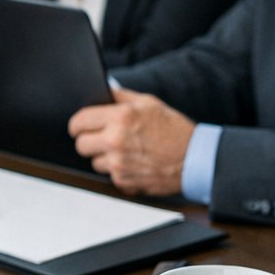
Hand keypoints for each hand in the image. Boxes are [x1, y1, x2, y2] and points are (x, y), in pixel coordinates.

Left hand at [68, 88, 193, 195]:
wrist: (196, 159)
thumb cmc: (174, 129)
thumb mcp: (149, 103)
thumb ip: (120, 97)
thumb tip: (101, 92)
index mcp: (120, 118)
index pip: (78, 122)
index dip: (78, 124)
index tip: (81, 126)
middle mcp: (115, 141)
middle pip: (80, 144)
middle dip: (90, 141)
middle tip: (103, 139)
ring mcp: (118, 164)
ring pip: (94, 162)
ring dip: (105, 158)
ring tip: (126, 151)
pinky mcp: (124, 182)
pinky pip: (109, 176)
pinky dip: (119, 172)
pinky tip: (135, 163)